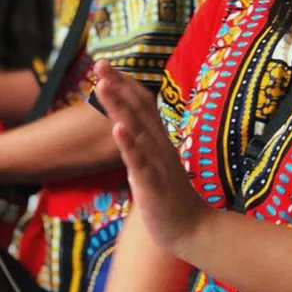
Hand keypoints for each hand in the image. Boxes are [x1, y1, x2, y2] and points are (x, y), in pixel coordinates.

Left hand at [93, 60, 212, 256]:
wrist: (191, 229)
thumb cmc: (168, 195)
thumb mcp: (154, 161)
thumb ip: (143, 141)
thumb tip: (127, 122)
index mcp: (158, 138)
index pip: (142, 102)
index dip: (124, 82)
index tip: (106, 64)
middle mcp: (159, 143)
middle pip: (138, 107)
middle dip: (118, 84)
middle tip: (100, 63)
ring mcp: (156, 162)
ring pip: (136, 128)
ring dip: (119, 105)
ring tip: (103, 85)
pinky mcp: (152, 183)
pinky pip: (139, 161)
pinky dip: (128, 143)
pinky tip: (117, 129)